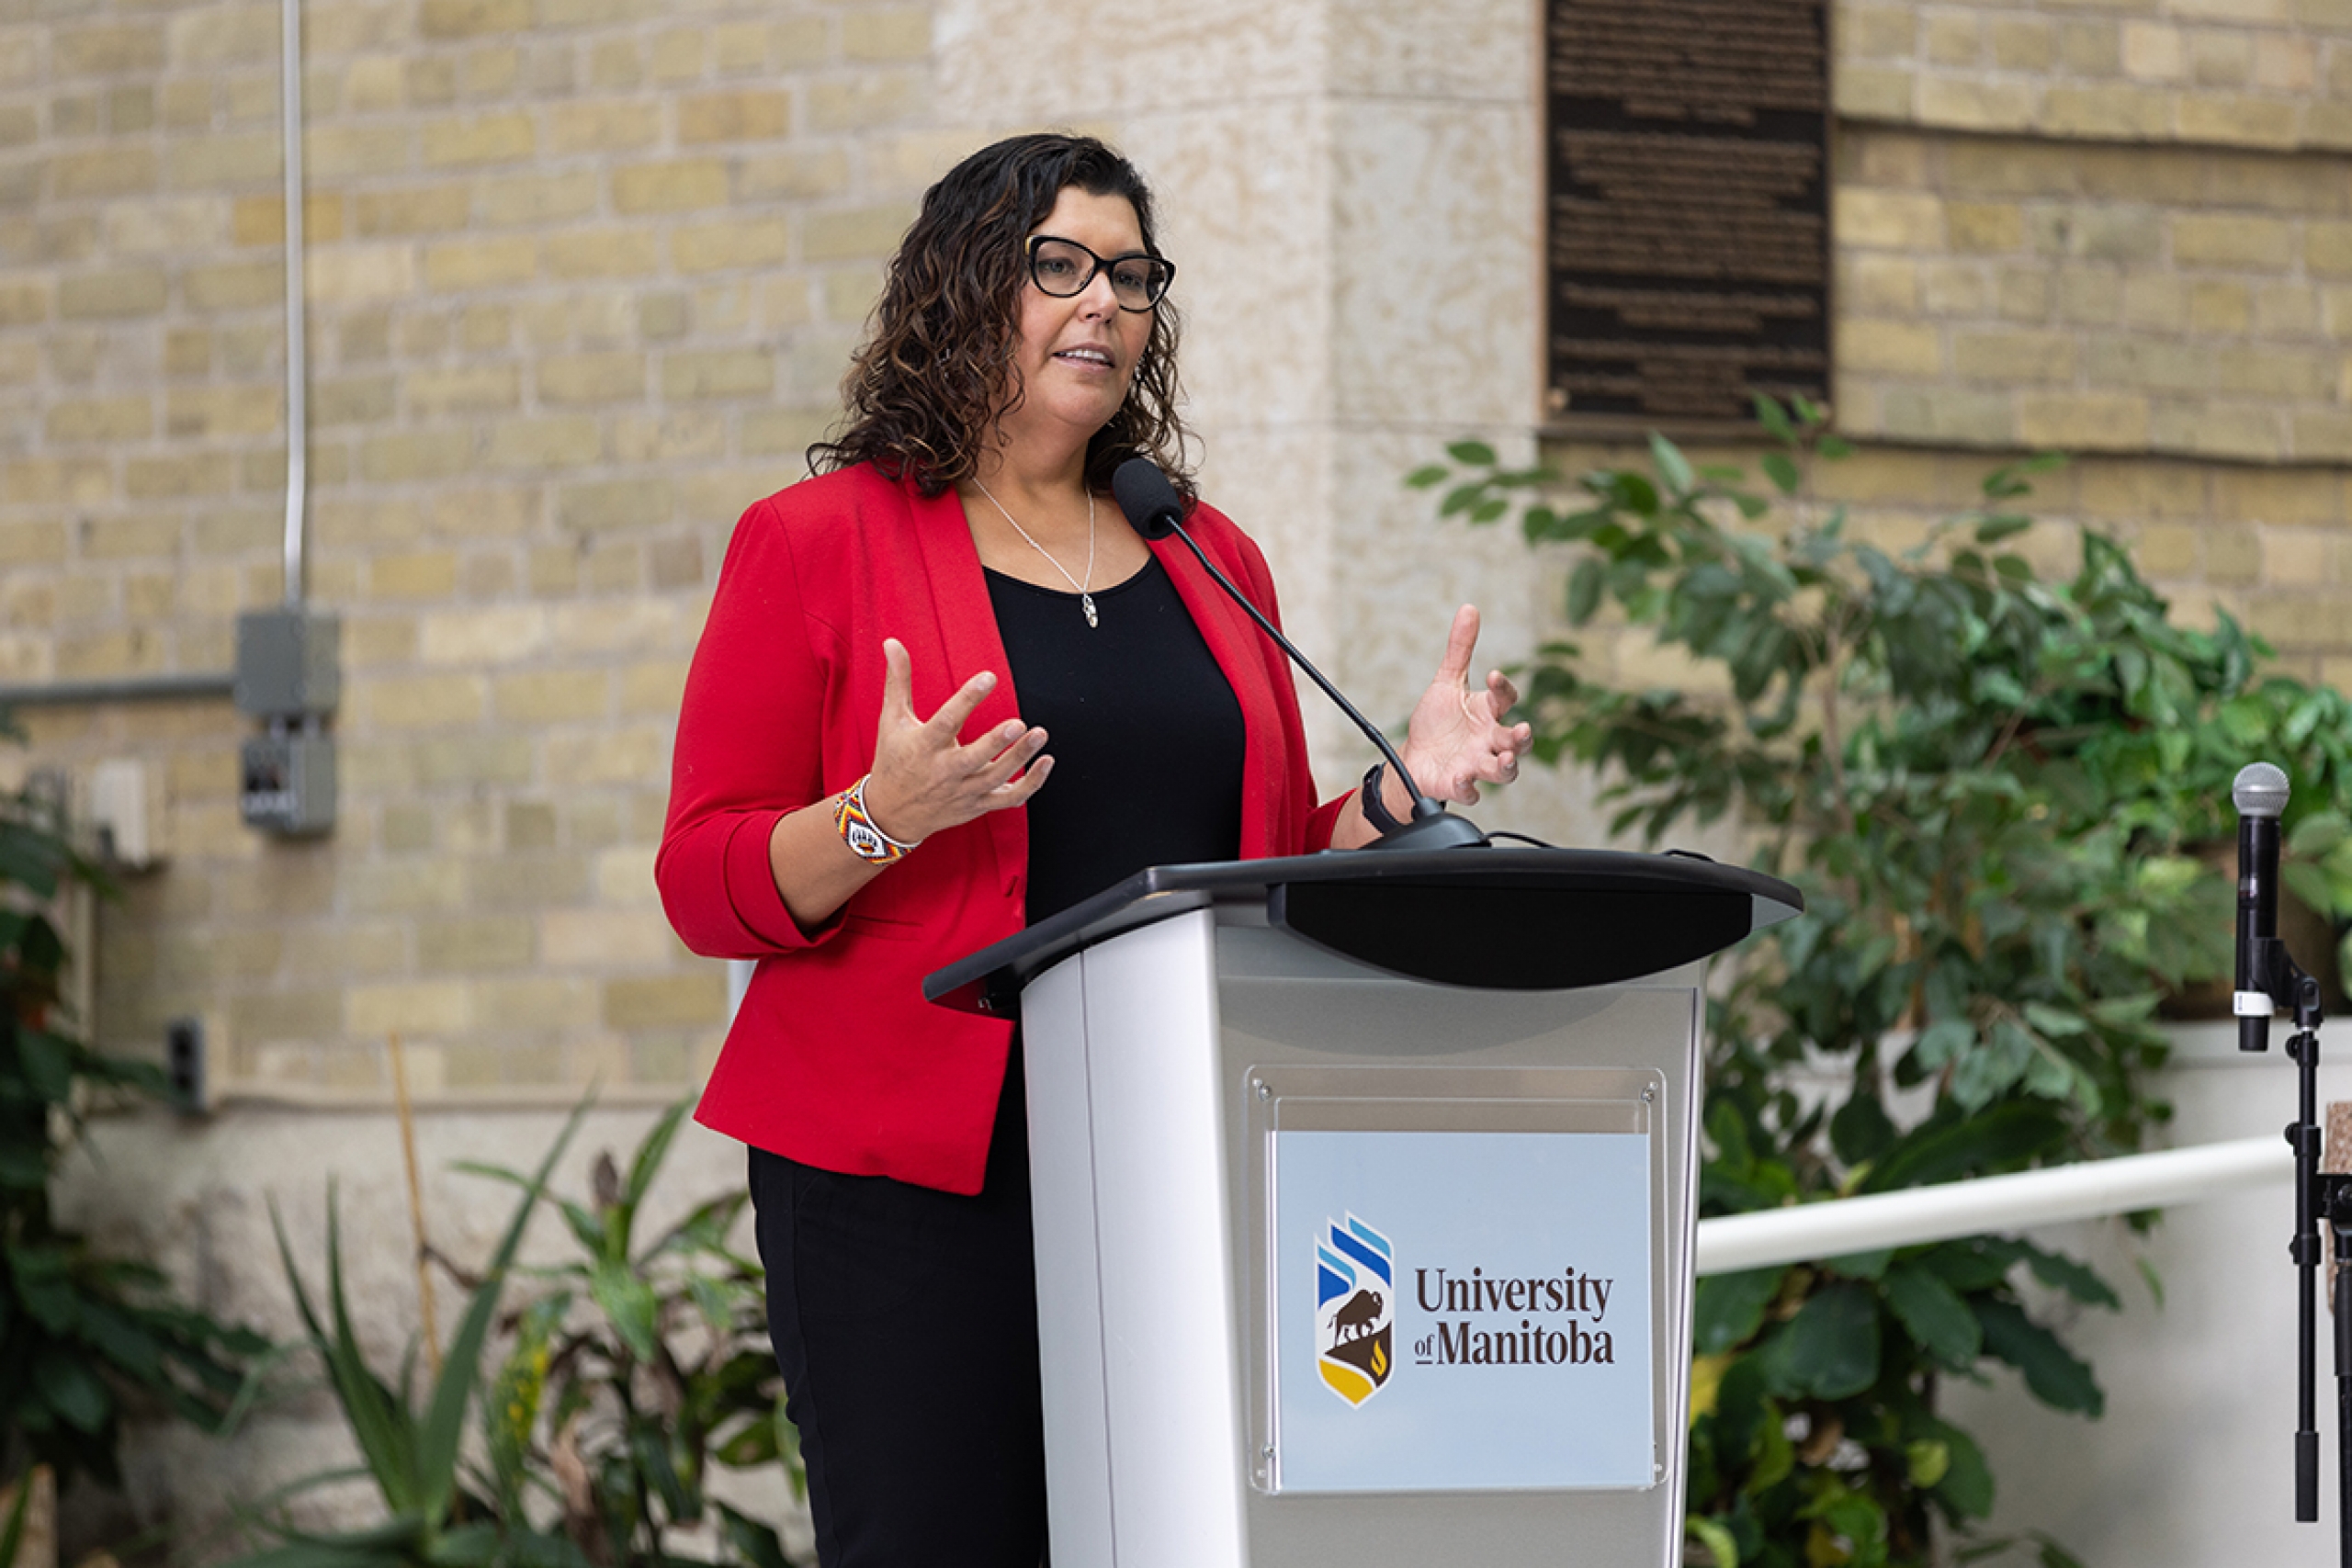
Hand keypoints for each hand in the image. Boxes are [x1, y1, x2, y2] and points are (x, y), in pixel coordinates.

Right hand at [860, 639, 1050, 842]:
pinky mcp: (977, 805)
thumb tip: (893, 642)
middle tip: (1019, 723)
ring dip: (1020, 758)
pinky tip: (1046, 762)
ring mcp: (963, 791)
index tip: (988, 678)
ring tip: (1039, 734)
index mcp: (923, 746)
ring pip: (995, 778)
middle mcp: (944, 772)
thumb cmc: (893, 760)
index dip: (967, 699)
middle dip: (996, 742)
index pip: (946, 721)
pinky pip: (1009, 799)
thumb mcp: (892, 720)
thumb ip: (899, 680)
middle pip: (973, 759)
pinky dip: (1031, 784)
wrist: (891, 814)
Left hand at [1396, 605, 1529, 805]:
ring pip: (1504, 771)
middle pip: (1516, 742)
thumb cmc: (1437, 722)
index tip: (1491, 675)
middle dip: (1521, 738)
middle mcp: (1488, 740)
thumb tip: (1469, 609)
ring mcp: (1477, 764)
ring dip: (1507, 766)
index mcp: (1487, 713)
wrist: (1415, 757)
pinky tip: (1462, 779)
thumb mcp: (1446, 683)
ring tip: (1503, 760)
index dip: (1503, 688)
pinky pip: (1470, 791)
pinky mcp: (1460, 785)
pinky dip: (1468, 788)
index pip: (1505, 699)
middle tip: (1520, 731)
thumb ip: (1460, 649)